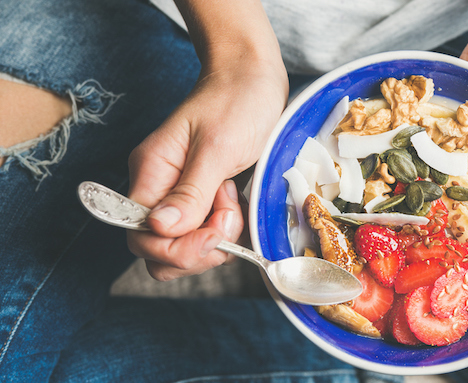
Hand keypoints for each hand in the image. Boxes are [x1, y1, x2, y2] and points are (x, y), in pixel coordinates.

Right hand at [127, 63, 287, 280]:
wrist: (255, 77)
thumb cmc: (236, 101)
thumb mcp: (216, 147)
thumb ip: (190, 191)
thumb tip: (159, 229)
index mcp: (151, 173)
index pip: (141, 236)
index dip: (178, 247)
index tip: (217, 228)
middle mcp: (160, 189)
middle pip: (159, 250)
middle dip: (199, 248)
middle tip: (230, 216)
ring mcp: (182, 196)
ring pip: (185, 248)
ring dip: (216, 240)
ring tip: (236, 203)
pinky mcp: (205, 200)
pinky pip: (207, 235)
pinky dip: (227, 232)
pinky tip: (241, 206)